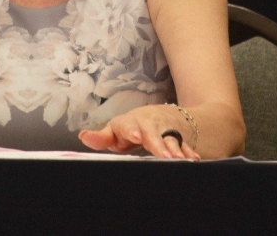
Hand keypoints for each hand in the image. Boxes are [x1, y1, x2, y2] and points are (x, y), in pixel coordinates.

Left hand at [78, 104, 200, 159]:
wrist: (161, 116)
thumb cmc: (133, 127)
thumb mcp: (116, 130)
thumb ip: (101, 137)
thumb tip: (83, 136)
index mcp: (130, 123)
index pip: (130, 125)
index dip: (133, 130)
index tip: (136, 136)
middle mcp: (149, 125)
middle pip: (154, 133)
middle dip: (158, 143)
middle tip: (163, 155)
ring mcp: (165, 131)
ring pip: (171, 140)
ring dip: (175, 149)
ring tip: (178, 160)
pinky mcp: (179, 138)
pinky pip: (185, 145)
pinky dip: (189, 152)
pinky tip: (193, 160)